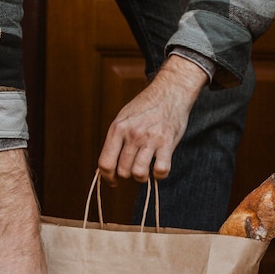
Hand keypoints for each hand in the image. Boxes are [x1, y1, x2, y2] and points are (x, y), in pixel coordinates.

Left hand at [97, 55, 207, 183]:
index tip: (113, 181)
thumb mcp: (123, 119)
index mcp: (118, 128)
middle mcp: (132, 134)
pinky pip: (160, 171)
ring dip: (142, 177)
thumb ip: (114, 141)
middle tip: (134, 168)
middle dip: (128, 175)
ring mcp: (150, 139)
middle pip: (123, 171)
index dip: (108, 177)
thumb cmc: (145, 108)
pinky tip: (158, 166)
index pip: (105, 163)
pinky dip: (159, 175)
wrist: (170, 92)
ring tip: (146, 169)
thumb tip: (104, 168)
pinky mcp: (167, 143)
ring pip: (139, 174)